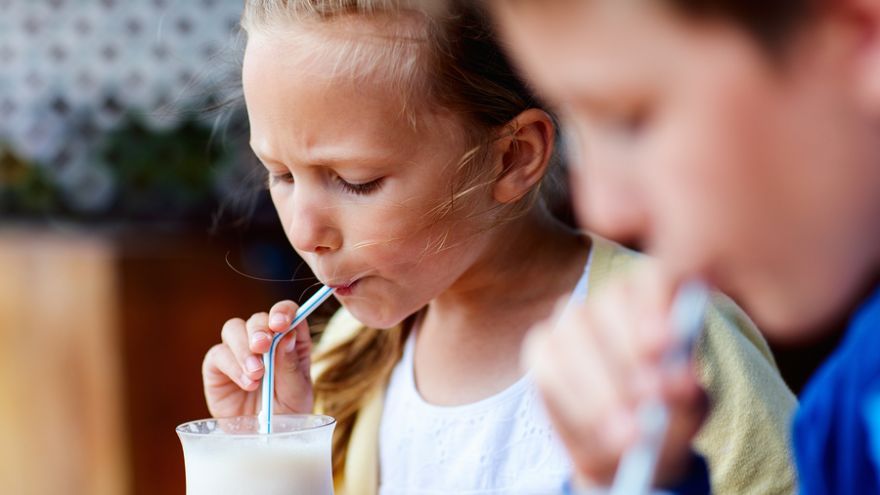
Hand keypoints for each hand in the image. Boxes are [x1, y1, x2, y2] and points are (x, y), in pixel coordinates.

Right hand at [202, 300, 314, 417]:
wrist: (264, 441)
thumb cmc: (287, 414)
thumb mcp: (298, 392)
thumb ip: (292, 365)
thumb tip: (287, 335)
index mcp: (289, 340)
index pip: (286, 311)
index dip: (283, 311)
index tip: (281, 323)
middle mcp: (263, 341)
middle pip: (258, 318)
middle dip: (260, 329)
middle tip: (263, 346)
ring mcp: (238, 352)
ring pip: (233, 328)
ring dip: (243, 347)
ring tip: (256, 373)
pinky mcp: (217, 367)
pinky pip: (218, 354)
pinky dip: (231, 366)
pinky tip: (246, 383)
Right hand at [524, 263, 707, 487]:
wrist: (630, 449)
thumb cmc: (667, 416)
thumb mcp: (687, 411)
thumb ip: (685, 397)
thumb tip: (682, 383)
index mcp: (653, 297)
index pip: (651, 281)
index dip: (655, 306)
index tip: (669, 343)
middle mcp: (606, 302)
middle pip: (605, 308)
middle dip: (625, 355)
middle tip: (649, 400)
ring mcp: (567, 323)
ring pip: (570, 338)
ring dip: (597, 390)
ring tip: (626, 434)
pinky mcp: (540, 352)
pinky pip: (546, 371)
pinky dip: (574, 406)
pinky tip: (597, 433)